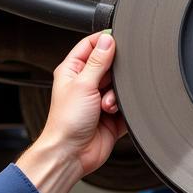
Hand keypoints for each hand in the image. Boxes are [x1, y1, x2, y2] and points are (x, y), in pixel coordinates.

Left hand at [15, 32, 127, 192]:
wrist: (71, 153)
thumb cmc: (66, 122)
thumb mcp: (83, 84)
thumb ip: (98, 61)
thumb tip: (108, 40)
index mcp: (72, 71)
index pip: (90, 45)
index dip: (104, 40)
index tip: (118, 39)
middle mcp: (85, 84)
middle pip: (109, 66)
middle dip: (114, 74)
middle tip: (110, 81)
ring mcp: (98, 100)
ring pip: (120, 86)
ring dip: (116, 95)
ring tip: (106, 105)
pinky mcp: (111, 116)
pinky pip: (126, 105)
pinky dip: (123, 109)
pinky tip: (112, 114)